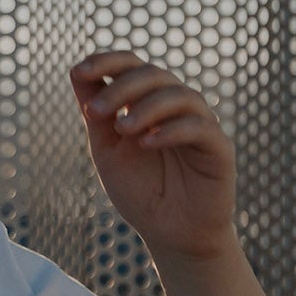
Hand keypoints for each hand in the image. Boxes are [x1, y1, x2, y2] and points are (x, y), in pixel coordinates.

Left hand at [69, 51, 237, 260]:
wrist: (170, 233)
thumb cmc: (140, 190)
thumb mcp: (107, 149)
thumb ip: (95, 114)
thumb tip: (76, 72)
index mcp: (147, 102)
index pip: (132, 65)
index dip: (107, 61)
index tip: (80, 71)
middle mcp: (176, 107)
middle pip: (153, 75)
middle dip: (120, 88)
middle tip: (94, 112)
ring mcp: (200, 124)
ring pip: (179, 95)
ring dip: (145, 107)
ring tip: (122, 129)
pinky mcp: (219, 148)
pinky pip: (199, 127)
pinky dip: (171, 130)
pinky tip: (147, 142)